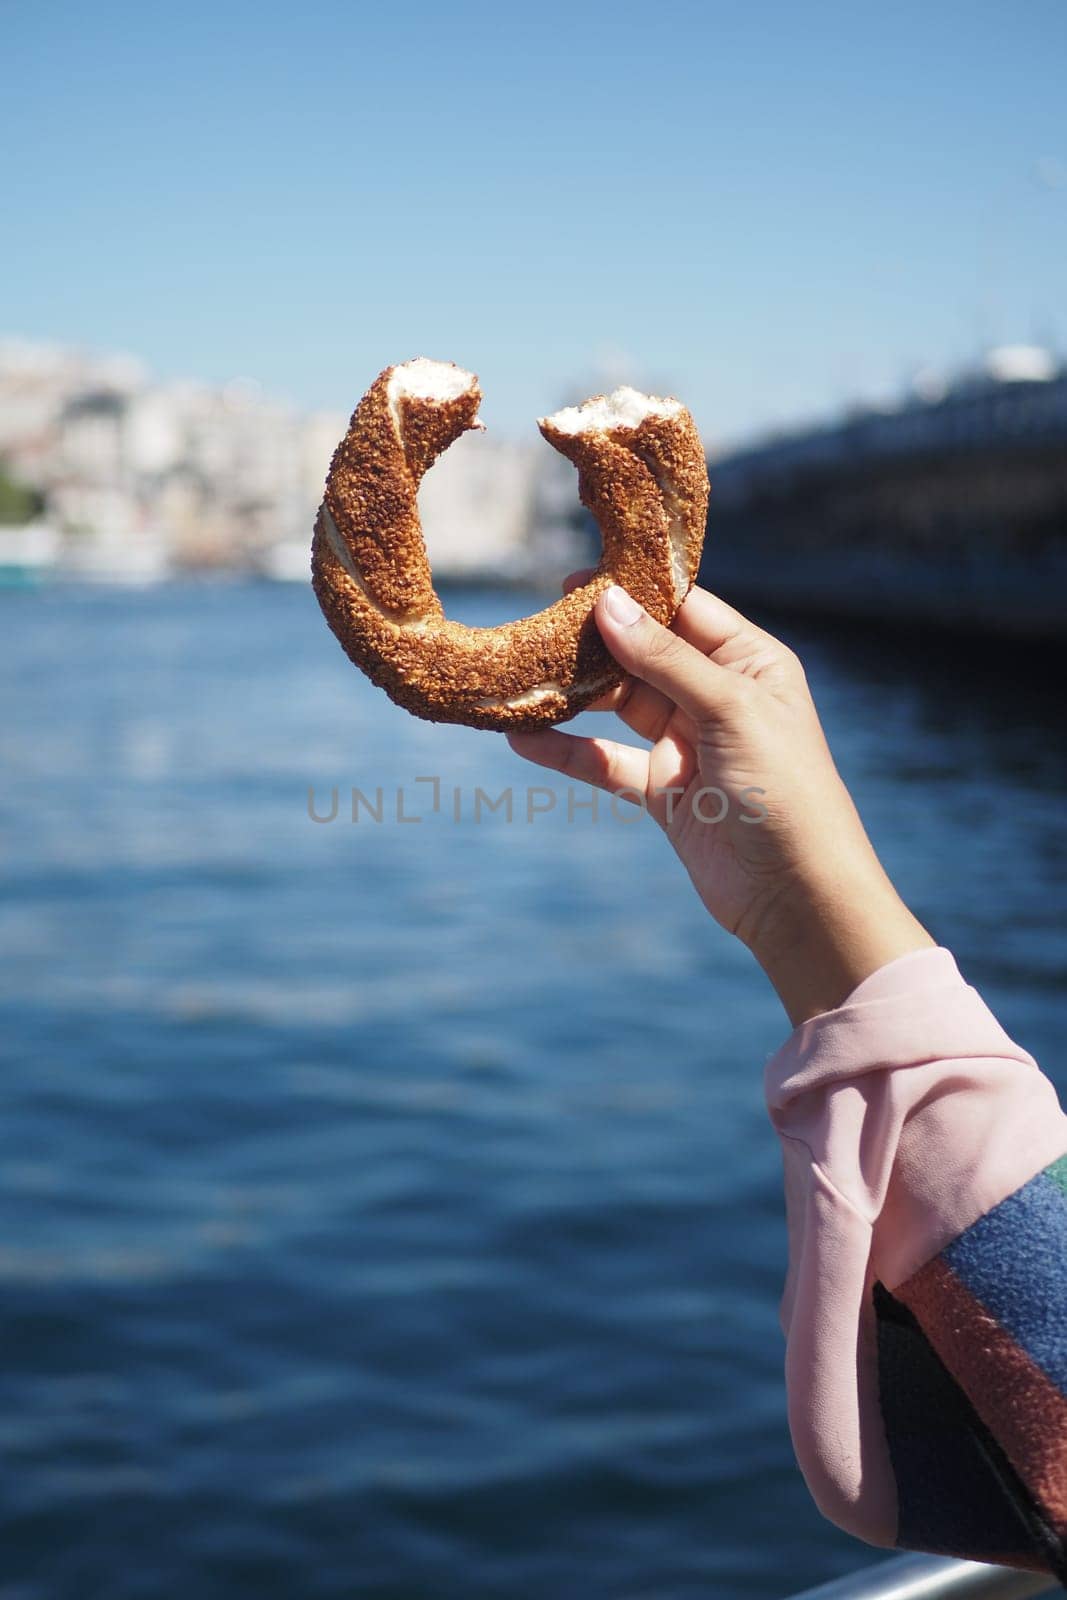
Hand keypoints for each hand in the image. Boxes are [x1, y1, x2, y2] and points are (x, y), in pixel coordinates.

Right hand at [508, 581, 932, 1024]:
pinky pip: (605, 760)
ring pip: (618, 705)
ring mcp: (687, 743)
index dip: (634, 593)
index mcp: (750, 663)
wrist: (797, 896)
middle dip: (593, 642)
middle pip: (643, 654)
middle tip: (536, 626)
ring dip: (573, 694)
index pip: (685, 609)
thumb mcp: (730, 710)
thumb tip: (607, 603)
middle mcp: (717, 696)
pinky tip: (522, 739)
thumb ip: (666, 658)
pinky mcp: (662, 790)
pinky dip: (567, 750)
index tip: (575, 580)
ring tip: (522, 677)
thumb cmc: (785, 791)